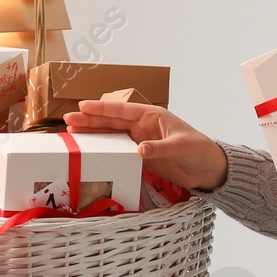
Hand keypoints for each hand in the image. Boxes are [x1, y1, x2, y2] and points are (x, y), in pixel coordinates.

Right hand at [61, 99, 228, 190]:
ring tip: (71, 131)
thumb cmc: (199, 151)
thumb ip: (160, 149)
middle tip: (68, 119)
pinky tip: (89, 149)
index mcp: (152, 116)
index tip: (82, 106)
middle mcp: (143, 126)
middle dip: (90, 120)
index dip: (102, 109)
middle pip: (111, 121)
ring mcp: (140, 140)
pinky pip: (117, 150)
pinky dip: (103, 149)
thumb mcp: (180, 147)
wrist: (208, 169)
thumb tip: (140, 149)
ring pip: (111, 135)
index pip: (122, 110)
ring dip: (92, 133)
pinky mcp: (140, 156)